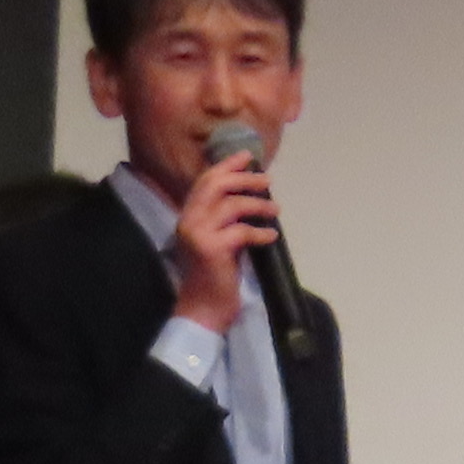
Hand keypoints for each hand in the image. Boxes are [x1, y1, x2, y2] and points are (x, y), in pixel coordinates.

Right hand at [163, 147, 279, 336]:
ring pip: (231, 206)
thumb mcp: (219, 239)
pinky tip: (271, 237)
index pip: (205, 181)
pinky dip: (261, 233)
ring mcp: (197, 234)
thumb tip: (254, 194)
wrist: (203, 307)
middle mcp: (188, 220)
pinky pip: (241, 232)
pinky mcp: (210, 249)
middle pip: (215, 185)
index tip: (247, 156)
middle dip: (244, 179)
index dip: (226, 166)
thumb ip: (227, 218)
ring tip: (276, 211)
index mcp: (189, 216)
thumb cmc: (215, 274)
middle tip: (268, 181)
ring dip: (259, 205)